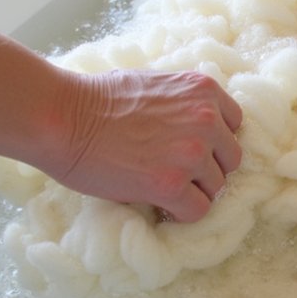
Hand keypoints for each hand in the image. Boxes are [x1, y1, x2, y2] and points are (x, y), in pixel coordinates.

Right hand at [46, 70, 242, 222]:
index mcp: (204, 90)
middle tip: (173, 171)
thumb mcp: (156, 84)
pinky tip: (158, 203)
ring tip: (160, 185)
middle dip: (206, 168)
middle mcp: (206, 119)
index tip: (188, 148)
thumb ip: (186, 102)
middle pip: (230, 159)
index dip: (213, 141)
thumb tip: (201, 125)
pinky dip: (180, 213)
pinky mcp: (172, 184)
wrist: (63, 116)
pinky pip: (198, 210)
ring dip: (192, 191)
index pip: (234, 124)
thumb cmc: (98, 99)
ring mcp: (191, 152)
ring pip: (216, 187)